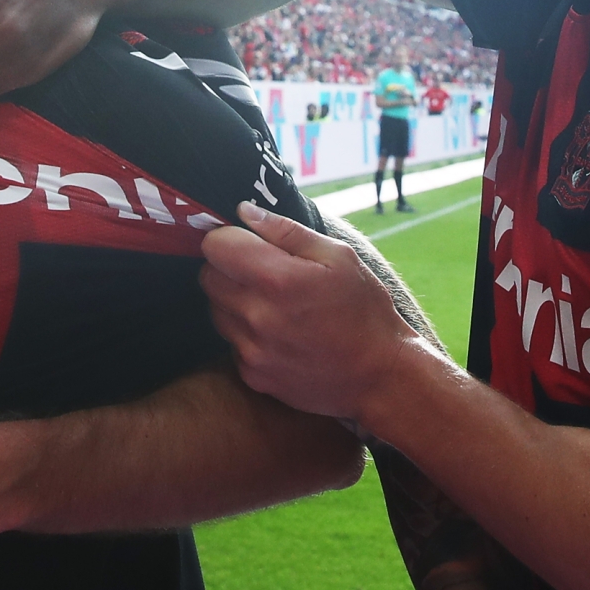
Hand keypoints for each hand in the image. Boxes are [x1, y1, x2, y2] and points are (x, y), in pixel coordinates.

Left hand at [199, 202, 424, 422]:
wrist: (380, 377)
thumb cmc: (364, 311)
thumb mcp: (339, 257)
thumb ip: (286, 231)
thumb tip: (244, 211)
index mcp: (278, 280)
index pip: (215, 246)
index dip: (229, 239)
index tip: (248, 243)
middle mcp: (257, 317)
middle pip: (208, 277)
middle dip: (229, 268)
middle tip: (264, 273)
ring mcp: (251, 350)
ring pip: (216, 310)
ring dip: (234, 301)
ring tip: (275, 305)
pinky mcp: (252, 375)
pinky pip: (231, 342)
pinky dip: (246, 333)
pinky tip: (279, 334)